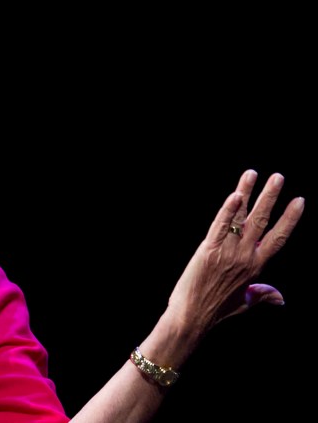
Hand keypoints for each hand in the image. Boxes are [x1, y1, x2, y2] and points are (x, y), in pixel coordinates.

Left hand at [167, 169, 304, 334]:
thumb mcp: (245, 302)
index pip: (279, 237)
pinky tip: (236, 194)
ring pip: (240, 217)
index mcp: (257, 266)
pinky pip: (220, 225)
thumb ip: (263, 294)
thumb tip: (280, 297)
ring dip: (248, 193)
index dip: (290, 219)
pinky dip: (228, 209)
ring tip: (253, 174)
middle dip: (271, 197)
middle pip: (263, 221)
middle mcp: (246, 256)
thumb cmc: (217, 310)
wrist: (193, 317)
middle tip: (278, 177)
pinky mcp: (209, 249)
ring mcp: (228, 252)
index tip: (299, 201)